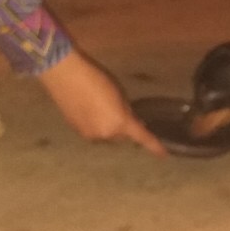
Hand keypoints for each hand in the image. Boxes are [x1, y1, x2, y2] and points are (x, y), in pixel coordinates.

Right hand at [38, 51, 166, 155]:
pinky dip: (96, 125)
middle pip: (121, 137)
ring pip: (106, 136)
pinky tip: (89, 109)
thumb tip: (131, 122)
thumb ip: (127, 111)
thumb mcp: (119, 93)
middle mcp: (106, 135)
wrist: (65, 75)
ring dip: (109, 127)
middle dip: (123, 128)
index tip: (164, 155)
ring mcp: (90, 135)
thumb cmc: (96, 78)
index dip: (154, 146)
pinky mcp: (76, 132)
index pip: (142, 137)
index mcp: (120, 123)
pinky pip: (93, 132)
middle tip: (119, 111)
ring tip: (101, 107)